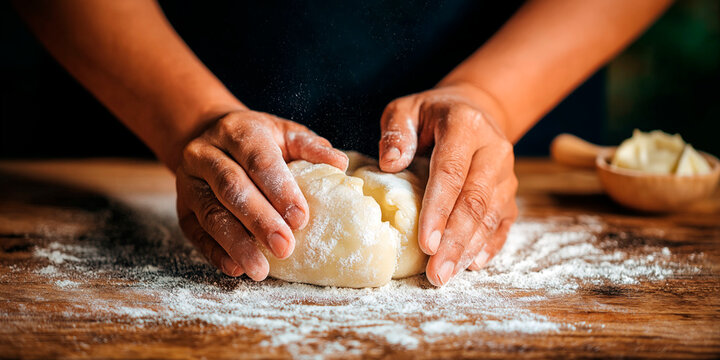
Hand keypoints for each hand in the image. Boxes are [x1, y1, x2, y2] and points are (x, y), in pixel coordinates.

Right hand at [175, 110, 347, 279]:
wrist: (209, 137)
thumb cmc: (258, 141)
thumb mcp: (285, 134)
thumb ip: (311, 147)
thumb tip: (339, 164)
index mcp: (237, 131)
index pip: (259, 160)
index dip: (280, 190)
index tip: (301, 218)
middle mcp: (206, 154)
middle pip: (231, 188)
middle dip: (259, 220)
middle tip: (284, 247)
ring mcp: (189, 182)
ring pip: (210, 213)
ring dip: (236, 243)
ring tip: (260, 269)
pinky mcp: (183, 208)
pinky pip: (196, 233)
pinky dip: (215, 253)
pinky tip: (235, 268)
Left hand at [378, 83, 517, 285]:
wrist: (475, 110)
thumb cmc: (431, 115)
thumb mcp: (407, 109)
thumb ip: (396, 131)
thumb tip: (390, 163)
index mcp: (466, 126)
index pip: (451, 172)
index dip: (438, 209)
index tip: (425, 242)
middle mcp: (494, 150)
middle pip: (475, 200)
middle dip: (455, 241)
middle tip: (437, 273)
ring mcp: (506, 173)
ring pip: (491, 215)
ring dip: (469, 248)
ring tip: (446, 274)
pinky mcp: (510, 192)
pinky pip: (503, 222)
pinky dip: (489, 245)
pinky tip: (473, 265)